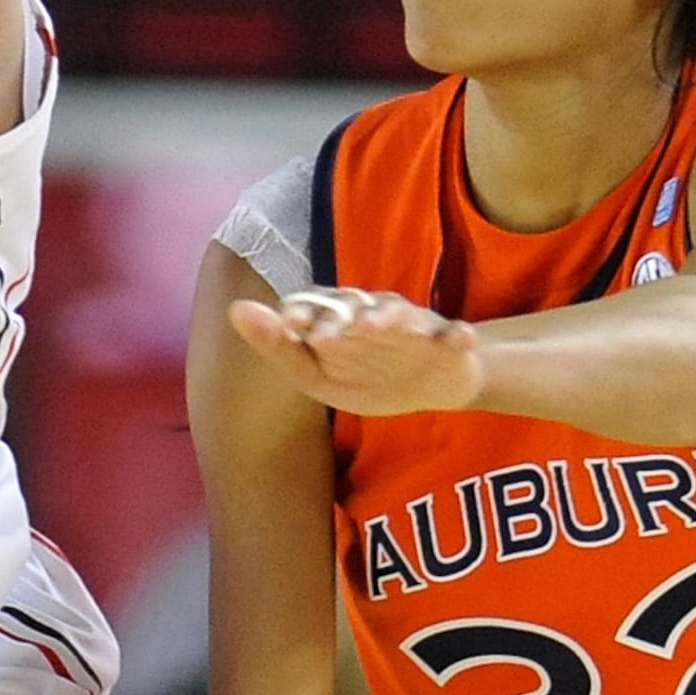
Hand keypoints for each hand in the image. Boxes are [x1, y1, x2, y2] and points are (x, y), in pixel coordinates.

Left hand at [229, 287, 485, 416]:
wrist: (429, 387)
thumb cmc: (365, 376)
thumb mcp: (316, 373)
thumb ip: (279, 345)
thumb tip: (234, 309)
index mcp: (340, 318)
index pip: (318, 307)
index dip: (304, 314)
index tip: (289, 323)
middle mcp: (375, 313)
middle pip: (357, 309)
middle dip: (341, 320)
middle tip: (326, 338)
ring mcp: (414, 326)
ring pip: (403, 316)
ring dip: (389, 320)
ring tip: (377, 328)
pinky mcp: (449, 342)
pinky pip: (455, 336)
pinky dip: (458, 336)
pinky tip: (460, 339)